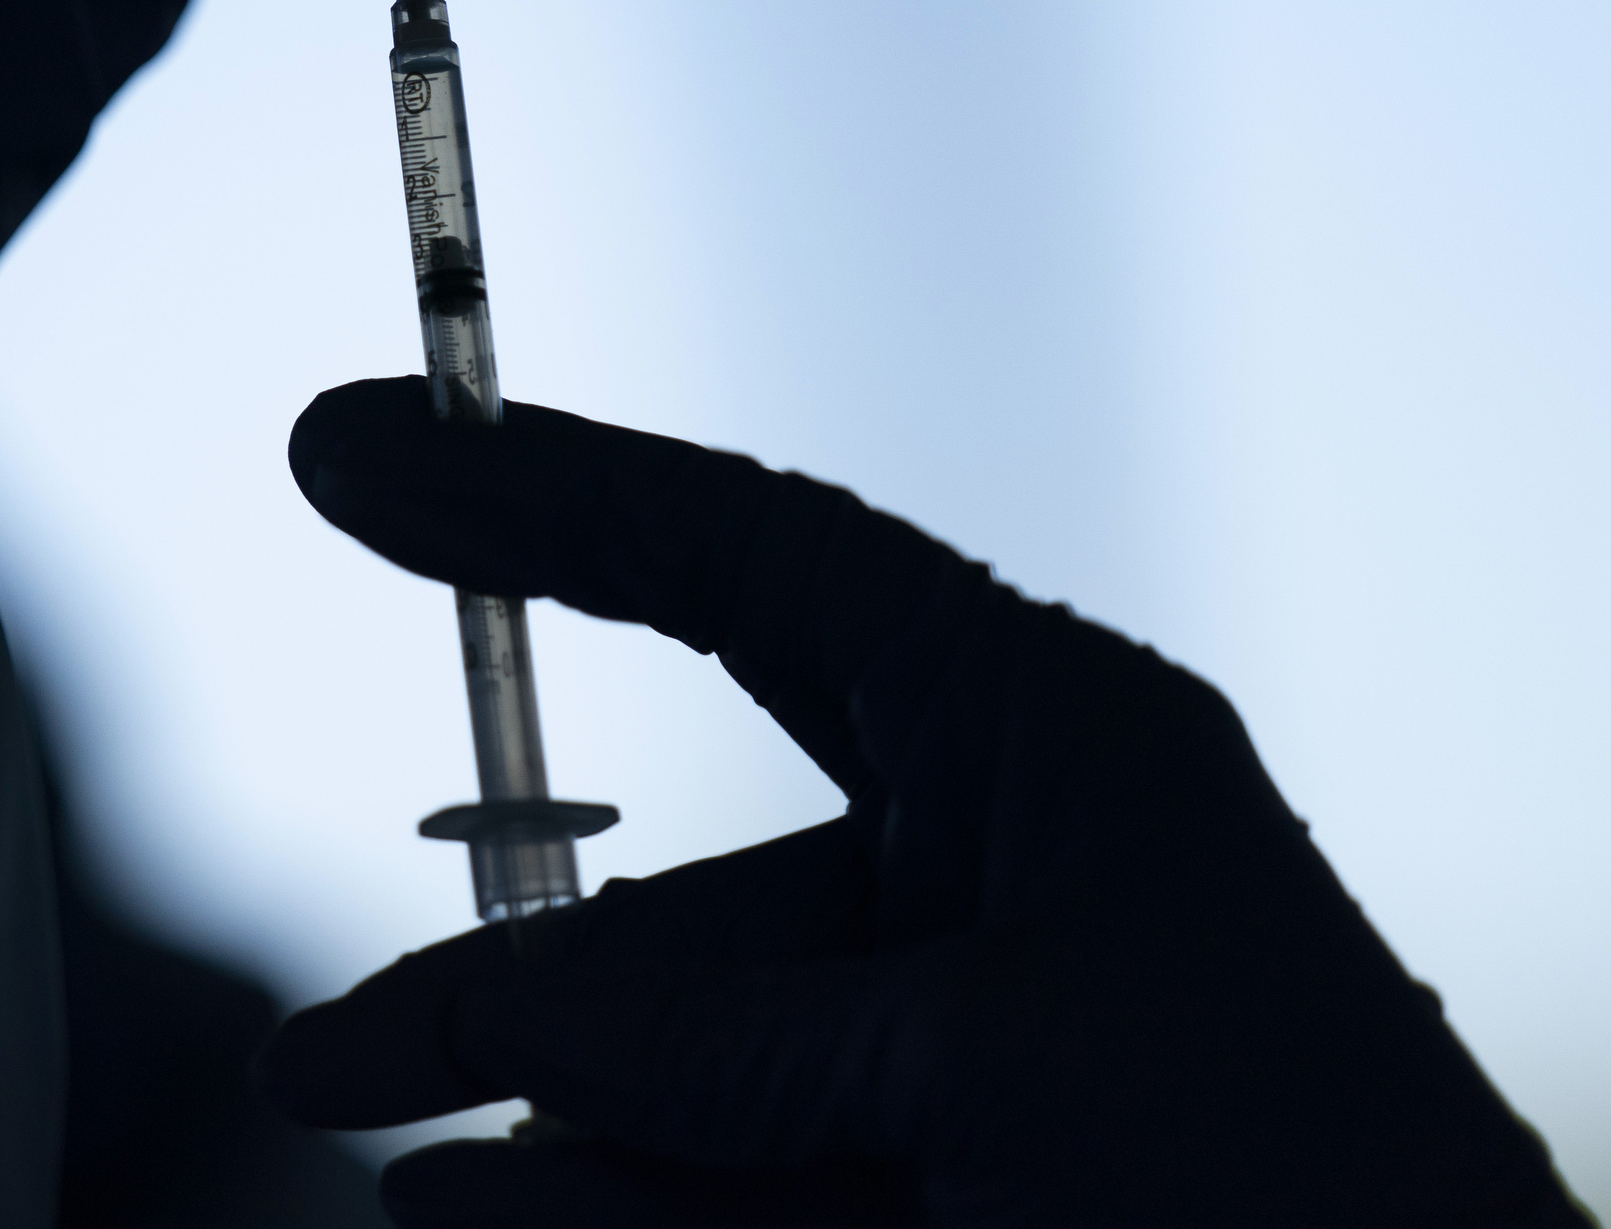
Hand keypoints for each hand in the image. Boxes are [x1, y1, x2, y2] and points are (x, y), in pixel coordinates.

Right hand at [258, 379, 1587, 1228]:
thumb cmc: (1296, 1202)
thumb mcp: (988, 1067)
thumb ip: (711, 1045)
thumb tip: (474, 1063)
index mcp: (1046, 745)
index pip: (751, 570)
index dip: (541, 503)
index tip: (342, 457)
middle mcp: (995, 882)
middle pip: (686, 906)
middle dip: (499, 987)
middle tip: (315, 1068)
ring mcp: (973, 1061)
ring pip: (695, 1078)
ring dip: (549, 1131)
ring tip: (385, 1164)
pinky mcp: (952, 1190)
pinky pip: (739, 1182)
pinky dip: (616, 1210)